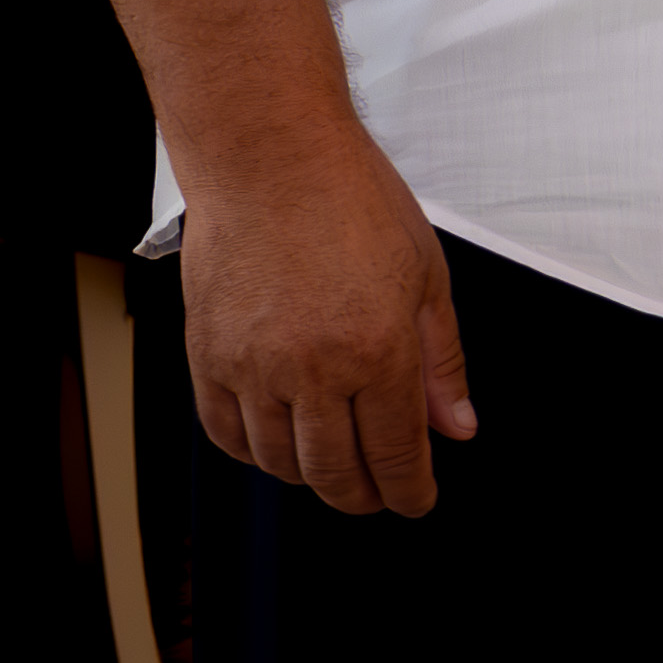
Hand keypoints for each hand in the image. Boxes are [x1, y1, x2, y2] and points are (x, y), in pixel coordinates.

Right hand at [181, 130, 475, 515]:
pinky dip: (254, 453)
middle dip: (362, 495)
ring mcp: (252, 367)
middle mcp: (311, 369)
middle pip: (334, 471)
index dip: (408, 490)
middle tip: (380, 495)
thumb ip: (441, 361)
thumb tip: (456, 426)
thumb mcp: (427, 277)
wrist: (272, 160)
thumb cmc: (354, 203)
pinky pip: (226, 433)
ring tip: (334, 469)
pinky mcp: (206, 357)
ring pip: (278, 461)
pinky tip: (277, 447)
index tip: (416, 501)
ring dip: (310, 477)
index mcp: (377, 350)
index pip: (394, 453)